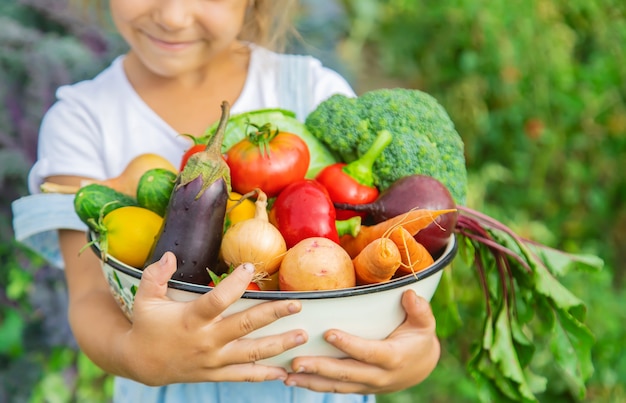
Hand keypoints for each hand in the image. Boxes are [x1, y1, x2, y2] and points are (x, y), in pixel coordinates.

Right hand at [121, 252, 307, 385]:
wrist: (141, 363)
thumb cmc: (147, 325)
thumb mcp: (145, 299)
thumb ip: (155, 276)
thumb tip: (171, 255)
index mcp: (191, 319)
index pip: (217, 300)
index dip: (234, 284)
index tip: (250, 267)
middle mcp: (206, 340)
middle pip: (244, 326)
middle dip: (273, 314)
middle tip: (296, 304)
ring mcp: (213, 359)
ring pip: (251, 353)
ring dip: (279, 344)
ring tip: (302, 335)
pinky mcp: (216, 373)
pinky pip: (243, 375)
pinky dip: (264, 374)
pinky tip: (285, 372)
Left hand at [284, 290, 439, 393]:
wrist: (422, 366)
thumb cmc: (419, 338)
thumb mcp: (424, 323)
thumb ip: (419, 309)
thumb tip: (409, 293)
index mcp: (393, 357)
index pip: (368, 352)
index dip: (349, 344)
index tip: (328, 333)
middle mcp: (379, 376)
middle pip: (346, 373)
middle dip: (320, 368)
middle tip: (296, 362)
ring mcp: (368, 384)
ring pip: (337, 385)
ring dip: (311, 381)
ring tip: (287, 375)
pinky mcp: (359, 387)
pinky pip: (336, 388)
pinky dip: (315, 385)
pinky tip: (294, 380)